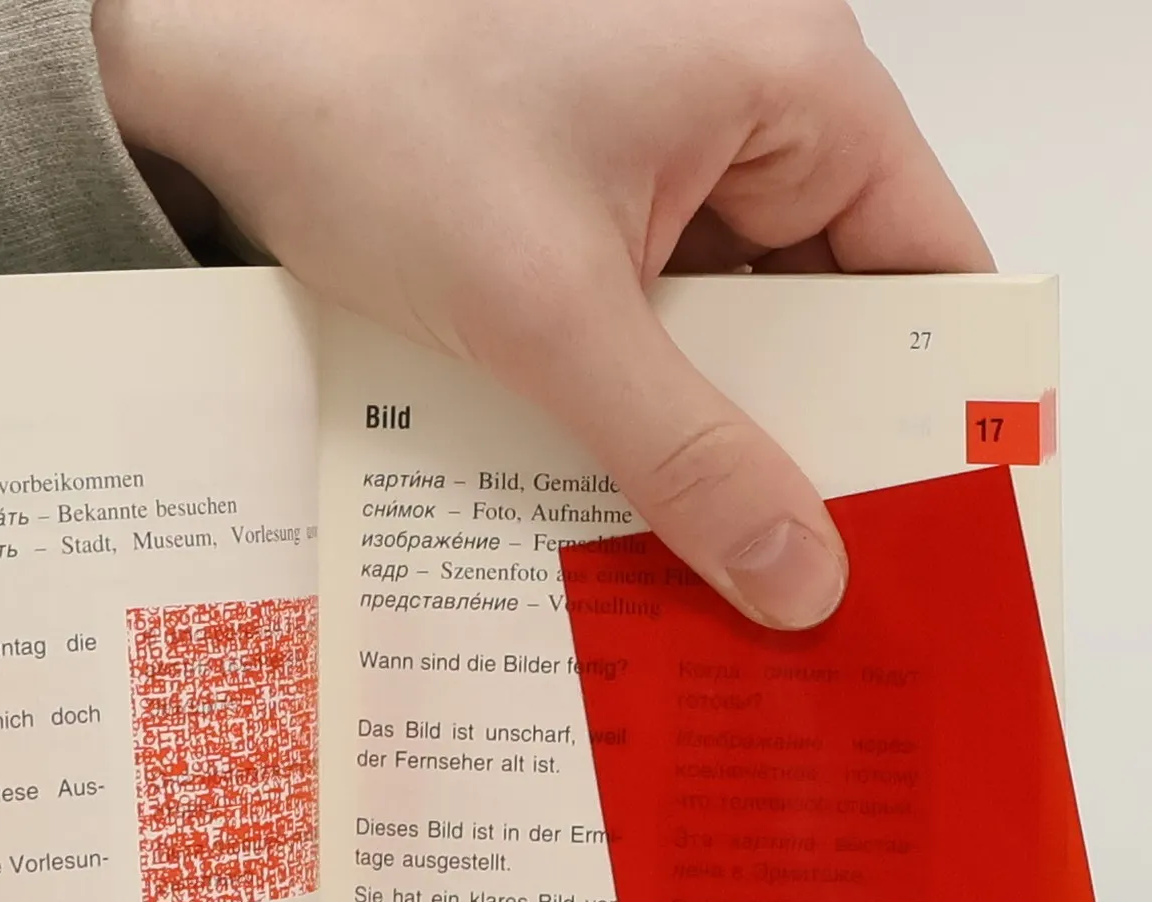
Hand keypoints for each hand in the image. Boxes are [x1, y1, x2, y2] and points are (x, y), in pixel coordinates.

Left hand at [94, 0, 992, 628]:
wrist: (215, 61)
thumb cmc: (376, 118)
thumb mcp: (553, 313)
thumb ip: (686, 453)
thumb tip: (801, 574)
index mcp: (793, 81)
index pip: (928, 265)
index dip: (936, 405)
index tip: (929, 536)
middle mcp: (748, 102)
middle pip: (832, 309)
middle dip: (812, 444)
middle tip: (808, 591)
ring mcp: (664, 148)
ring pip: (737, 324)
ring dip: (719, 434)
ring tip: (719, 570)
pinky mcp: (591, 192)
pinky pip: (659, 312)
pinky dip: (648, 398)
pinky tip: (630, 494)